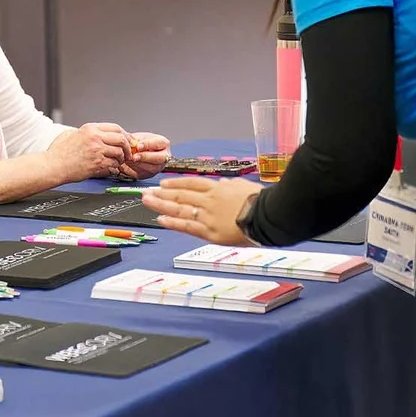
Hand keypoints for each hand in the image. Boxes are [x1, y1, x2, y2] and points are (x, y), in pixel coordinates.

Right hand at [47, 122, 130, 180]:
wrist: (54, 165)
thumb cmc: (60, 152)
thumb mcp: (73, 134)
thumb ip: (88, 133)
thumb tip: (101, 134)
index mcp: (90, 128)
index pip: (115, 127)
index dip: (125, 134)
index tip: (128, 140)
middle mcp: (95, 137)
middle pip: (121, 138)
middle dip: (128, 147)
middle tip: (128, 152)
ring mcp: (97, 150)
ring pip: (119, 152)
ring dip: (121, 158)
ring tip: (118, 161)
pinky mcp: (97, 163)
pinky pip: (114, 164)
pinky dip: (115, 166)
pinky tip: (111, 167)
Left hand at [113, 131, 170, 180]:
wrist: (138, 152)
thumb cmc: (141, 143)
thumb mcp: (139, 137)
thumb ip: (135, 139)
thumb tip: (130, 142)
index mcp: (163, 143)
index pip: (158, 143)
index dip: (148, 144)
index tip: (138, 145)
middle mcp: (164, 157)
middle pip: (159, 158)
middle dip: (145, 157)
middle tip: (134, 156)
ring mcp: (158, 167)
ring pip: (151, 168)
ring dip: (138, 164)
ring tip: (128, 159)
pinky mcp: (148, 174)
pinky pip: (142, 174)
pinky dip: (133, 169)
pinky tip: (127, 163)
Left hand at [141, 177, 261, 244]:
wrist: (269, 215)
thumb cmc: (262, 201)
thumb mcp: (245, 186)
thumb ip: (231, 186)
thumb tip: (223, 184)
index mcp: (219, 189)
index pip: (193, 184)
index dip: (177, 183)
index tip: (164, 184)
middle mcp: (210, 201)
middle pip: (181, 195)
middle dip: (162, 194)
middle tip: (146, 192)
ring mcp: (208, 216)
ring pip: (180, 209)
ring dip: (161, 205)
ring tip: (147, 202)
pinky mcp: (211, 232)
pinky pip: (188, 227)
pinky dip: (173, 223)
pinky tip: (160, 219)